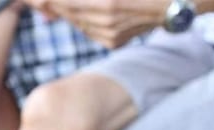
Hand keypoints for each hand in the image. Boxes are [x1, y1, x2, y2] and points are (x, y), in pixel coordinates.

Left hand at [23, 0, 166, 47]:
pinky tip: (87, 12)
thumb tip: (55, 0)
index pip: (64, 2)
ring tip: (63, 2)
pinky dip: (82, 20)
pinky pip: (88, 31)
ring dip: (68, 11)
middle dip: (54, 4)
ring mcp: (110, 35)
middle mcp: (106, 21)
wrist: (174, 2)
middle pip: (68, 12)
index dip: (49, 0)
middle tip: (39, 0)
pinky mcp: (113, 43)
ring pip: (76, 22)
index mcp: (107, 2)